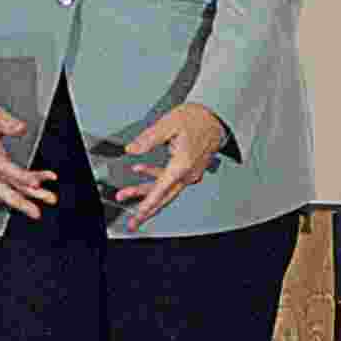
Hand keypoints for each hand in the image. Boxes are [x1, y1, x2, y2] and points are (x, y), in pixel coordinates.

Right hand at [0, 99, 56, 219]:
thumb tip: (21, 128)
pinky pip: (16, 179)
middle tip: (36, 213)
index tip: (36, 183)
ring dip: (30, 195)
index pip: (3, 170)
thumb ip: (5, 122)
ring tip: (50, 198)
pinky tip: (44, 179)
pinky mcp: (1, 167)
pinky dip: (30, 181)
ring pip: (12, 188)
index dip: (20, 177)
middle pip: (3, 190)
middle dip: (20, 203)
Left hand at [114, 103, 225, 231]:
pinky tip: (140, 170)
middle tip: (132, 222)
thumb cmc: (196, 119)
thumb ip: (148, 138)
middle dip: (145, 210)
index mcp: (182, 165)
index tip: (138, 215)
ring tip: (126, 193)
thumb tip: (132, 150)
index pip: (161, 190)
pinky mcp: (189, 171)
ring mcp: (190, 174)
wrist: (215, 118)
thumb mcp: (168, 124)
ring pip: (165, 190)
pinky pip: (170, 181)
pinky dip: (154, 179)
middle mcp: (188, 174)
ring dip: (145, 192)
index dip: (147, 204)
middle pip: (164, 197)